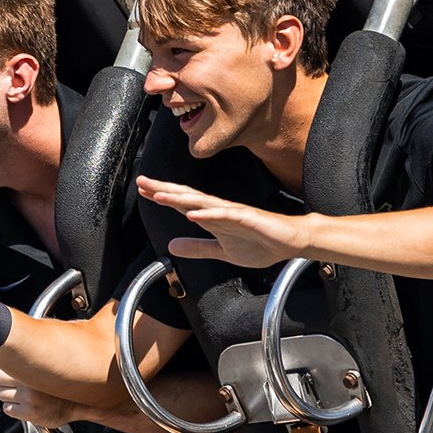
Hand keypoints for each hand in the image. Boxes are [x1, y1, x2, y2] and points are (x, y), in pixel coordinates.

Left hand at [0, 368, 78, 428]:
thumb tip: (11, 355)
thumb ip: (31, 362)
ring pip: (1, 395)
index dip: (5, 369)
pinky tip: (24, 406)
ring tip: (22, 396)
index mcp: (32, 367)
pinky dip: (13, 409)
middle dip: (4, 382)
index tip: (8, 371)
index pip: (2, 365)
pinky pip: (8, 409)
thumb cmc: (63, 386)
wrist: (78, 404)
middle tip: (14, 385)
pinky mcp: (29, 413)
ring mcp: (28, 398)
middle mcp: (28, 382)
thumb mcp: (48, 367)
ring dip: (9, 396)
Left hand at [137, 176, 309, 267]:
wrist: (290, 242)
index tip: (143, 189)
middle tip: (142, 182)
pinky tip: (194, 214)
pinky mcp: (248, 219)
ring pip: (203, 203)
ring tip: (161, 195)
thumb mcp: (221, 251)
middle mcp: (220, 210)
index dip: (163, 196)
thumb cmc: (259, 243)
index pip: (183, 203)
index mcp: (213, 217)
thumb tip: (171, 246)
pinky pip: (226, 216)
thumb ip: (197, 248)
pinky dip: (210, 214)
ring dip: (181, 198)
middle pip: (187, 197)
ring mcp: (234, 213)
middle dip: (164, 189)